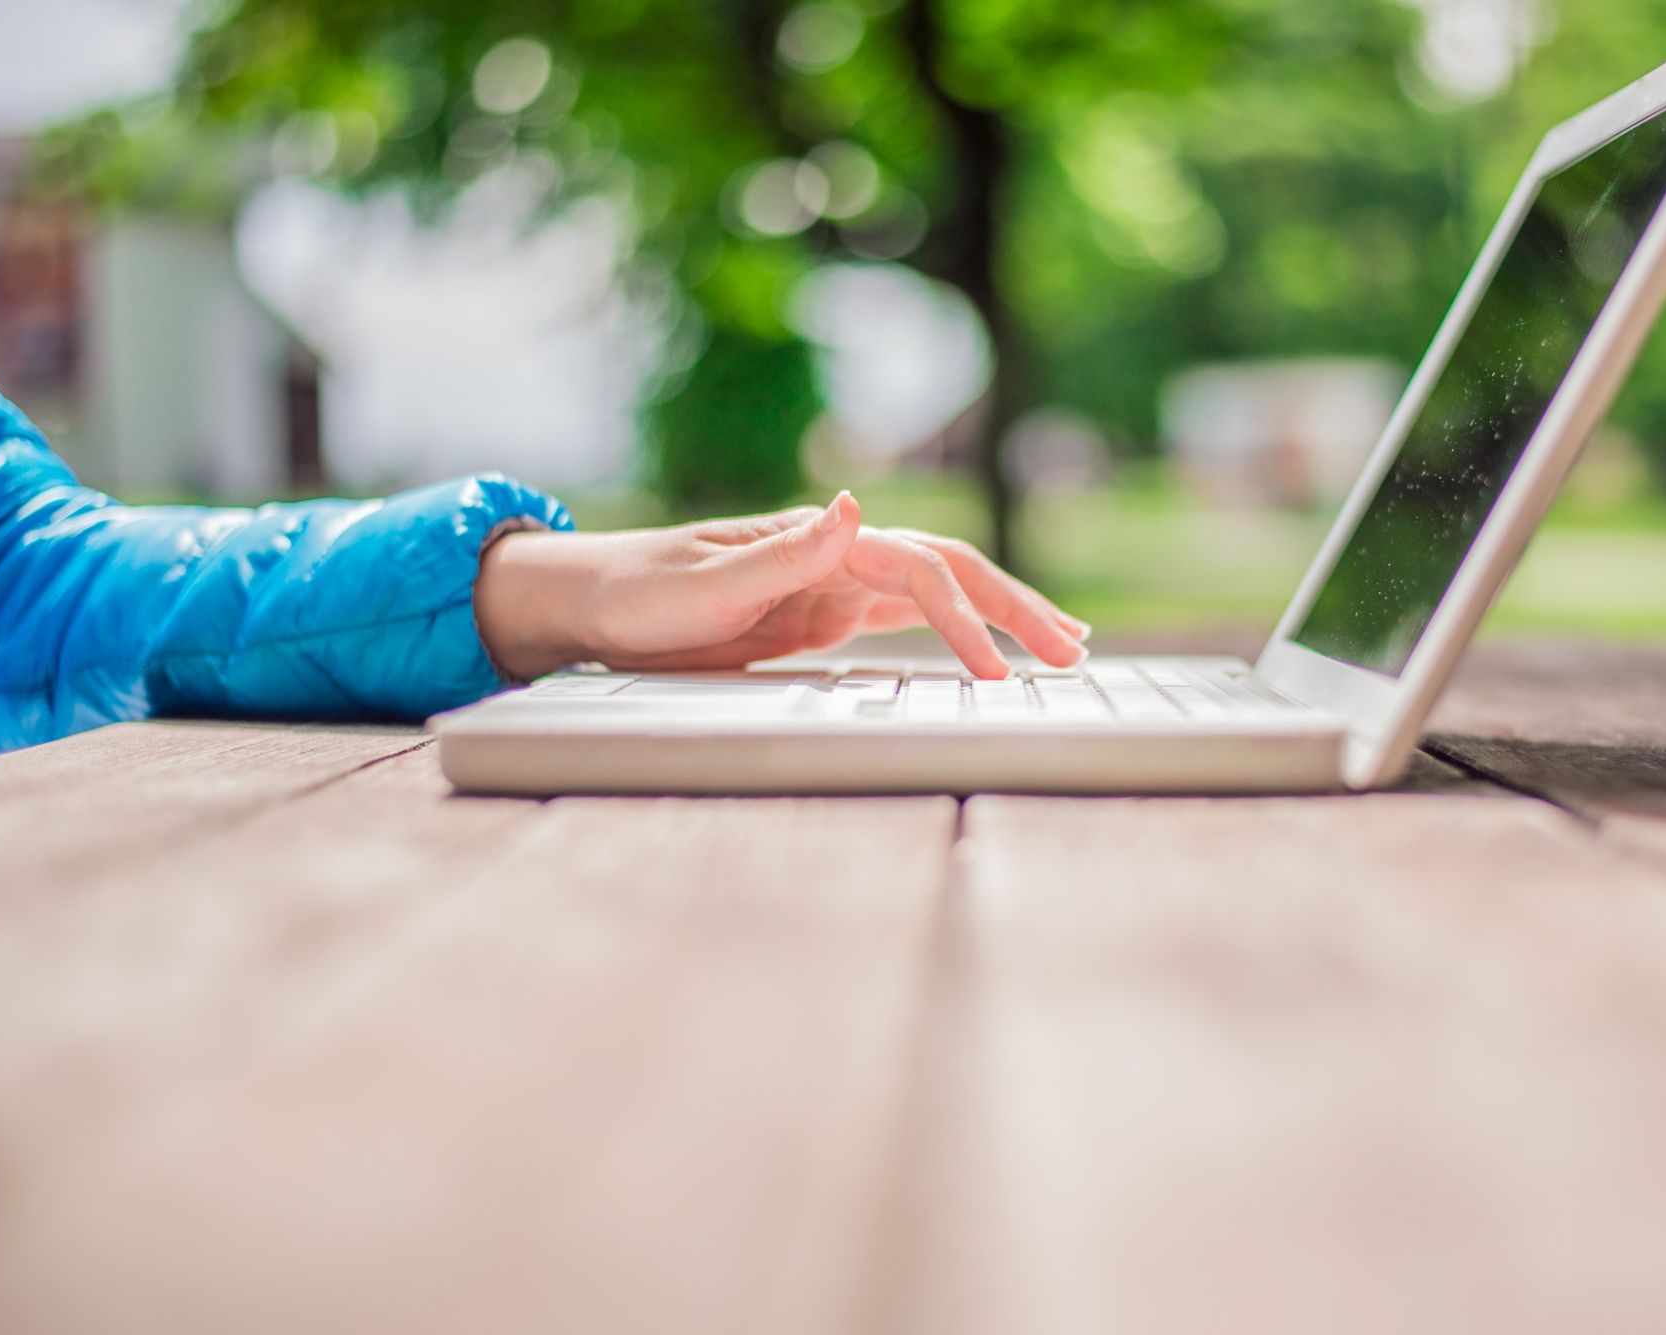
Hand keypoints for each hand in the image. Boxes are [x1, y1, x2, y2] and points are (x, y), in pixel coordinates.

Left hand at [473, 491, 1090, 681]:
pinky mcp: (825, 615)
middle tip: (1074, 653)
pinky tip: (989, 654)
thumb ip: (782, 554)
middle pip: (950, 571)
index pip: (917, 570)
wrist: (591, 603)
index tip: (995, 674)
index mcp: (818, 543)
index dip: (964, 619)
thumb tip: (858, 506)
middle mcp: (838, 555)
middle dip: (1015, 608)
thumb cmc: (636, 594)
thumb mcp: (701, 585)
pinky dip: (958, 634)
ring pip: (940, 594)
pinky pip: (908, 620)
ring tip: (1059, 648)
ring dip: (1001, 616)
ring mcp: (836, 584)